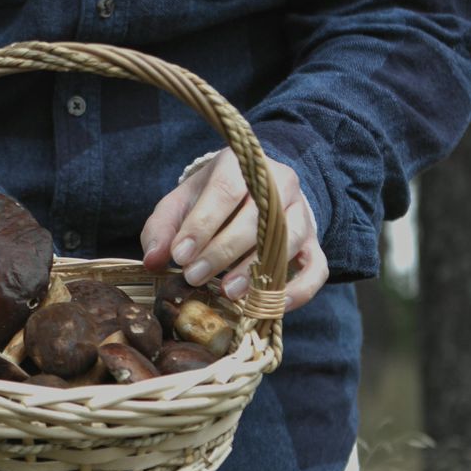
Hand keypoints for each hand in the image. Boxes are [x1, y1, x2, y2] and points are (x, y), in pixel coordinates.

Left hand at [140, 151, 328, 311]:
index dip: (202, 225)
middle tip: (194, 277)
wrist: (251, 192)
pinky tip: (271, 305)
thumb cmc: (210, 200)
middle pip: (257, 218)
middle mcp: (280, 184)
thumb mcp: (180, 204)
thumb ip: (162, 229)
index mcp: (241, 165)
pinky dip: (300, 290)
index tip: (180, 255)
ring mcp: (302, 213)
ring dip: (258, 269)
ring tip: (228, 292)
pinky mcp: (315, 243)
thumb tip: (153, 260)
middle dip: (222, 252)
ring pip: (290, 240)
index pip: (225, 191)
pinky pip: (317, 269)